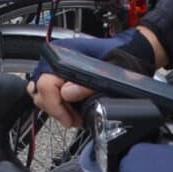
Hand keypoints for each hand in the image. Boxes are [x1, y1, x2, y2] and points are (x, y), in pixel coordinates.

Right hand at [28, 28, 157, 128]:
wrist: (131, 52)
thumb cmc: (123, 57)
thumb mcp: (111, 73)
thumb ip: (87, 85)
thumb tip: (66, 93)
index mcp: (63, 53)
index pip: (45, 84)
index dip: (55, 106)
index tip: (69, 120)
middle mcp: (56, 58)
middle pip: (41, 91)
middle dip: (57, 110)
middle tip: (75, 120)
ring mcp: (58, 66)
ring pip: (42, 93)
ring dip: (57, 108)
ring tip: (75, 115)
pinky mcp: (62, 74)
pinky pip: (50, 93)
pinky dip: (59, 104)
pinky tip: (74, 109)